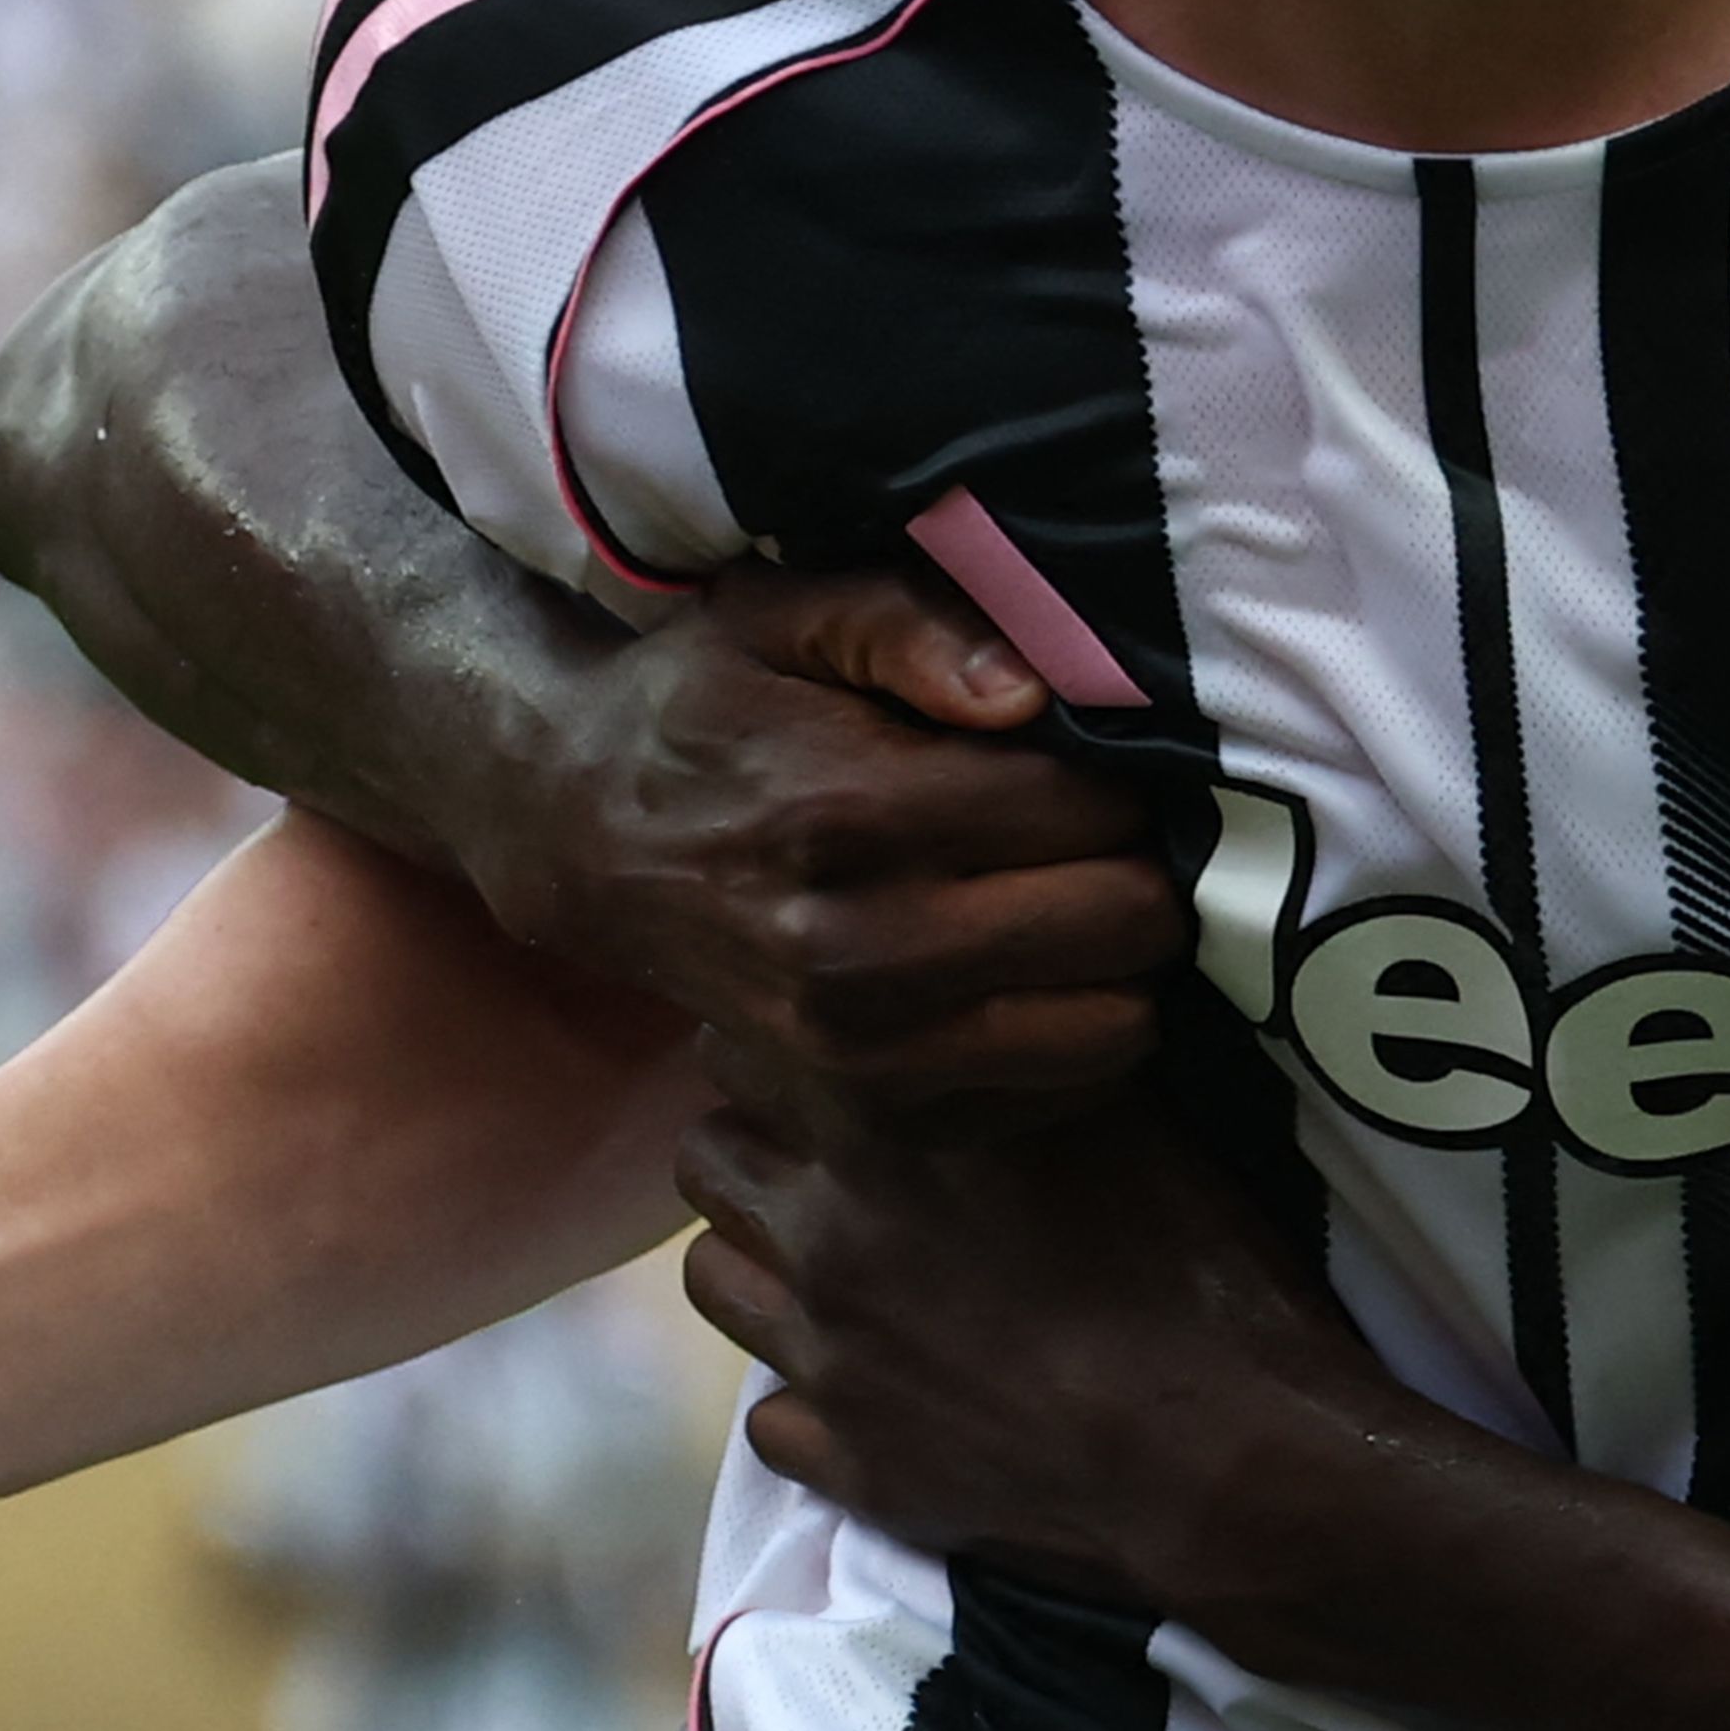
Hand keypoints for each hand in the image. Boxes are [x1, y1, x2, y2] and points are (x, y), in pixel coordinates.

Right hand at [467, 560, 1189, 1124]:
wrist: (589, 842)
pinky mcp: (872, 1116)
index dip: (1121, 775)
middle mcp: (859, 948)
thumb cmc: (710, 708)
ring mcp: (865, 1051)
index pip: (1089, 806)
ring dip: (1125, 960)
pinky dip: (1080, 1037)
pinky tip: (1038, 974)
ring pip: (1111, 1023)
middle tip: (1103, 834)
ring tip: (1079, 901)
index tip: (1094, 759)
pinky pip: (1059, 1095)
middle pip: (1121, 919)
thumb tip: (1034, 697)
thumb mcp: (786, 614)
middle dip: (1140, 864)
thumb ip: (914, 626)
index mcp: (851, 810)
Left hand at [676, 1090, 1401, 1604]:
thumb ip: (1020, 1048)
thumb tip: (982, 989)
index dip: (788, 1044)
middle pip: (703, 1156)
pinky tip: (879, 1381)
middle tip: (823, 1154)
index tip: (833, 1053)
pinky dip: (809, 1396)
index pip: (741, 1047)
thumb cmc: (1193, 1261)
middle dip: (754, 1144)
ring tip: (836, 1261)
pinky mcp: (847, 1464)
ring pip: (709, 1279)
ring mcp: (824, 1357)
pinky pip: (766, 1418)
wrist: (1221, 1456)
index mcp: (884, 1130)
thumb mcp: (1125, 1110)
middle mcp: (826, 1235)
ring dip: (760, 1259)